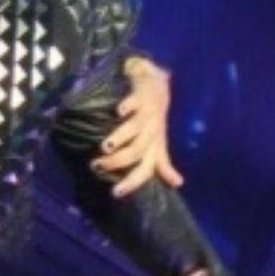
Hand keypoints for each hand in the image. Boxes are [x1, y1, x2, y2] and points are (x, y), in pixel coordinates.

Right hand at [93, 55, 183, 198]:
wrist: (155, 83)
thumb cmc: (154, 117)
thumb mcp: (158, 141)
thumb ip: (162, 163)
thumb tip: (177, 184)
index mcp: (155, 145)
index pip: (146, 168)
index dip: (133, 182)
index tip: (115, 193)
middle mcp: (153, 130)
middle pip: (138, 150)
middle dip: (119, 160)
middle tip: (97, 165)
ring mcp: (148, 111)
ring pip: (137, 127)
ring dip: (121, 137)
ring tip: (104, 146)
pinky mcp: (141, 93)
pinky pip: (135, 100)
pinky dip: (127, 106)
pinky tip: (118, 111)